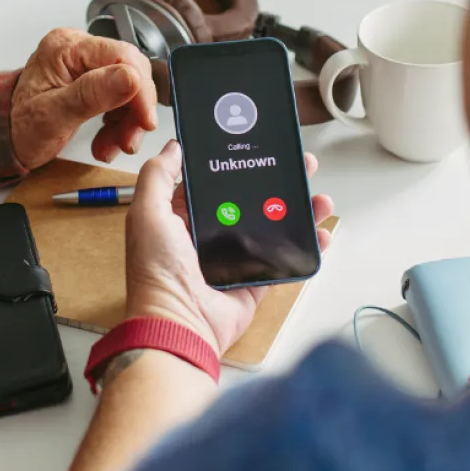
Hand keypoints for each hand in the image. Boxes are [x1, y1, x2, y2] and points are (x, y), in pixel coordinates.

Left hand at [11, 29, 158, 167]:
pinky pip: (120, 97)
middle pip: (130, 71)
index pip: (122, 56)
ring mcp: (85, 63)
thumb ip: (92, 94)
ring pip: (130, 87)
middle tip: (128, 140)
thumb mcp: (53, 116)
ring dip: (128, 121)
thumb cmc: (19, 126)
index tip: (144, 121)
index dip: (140, 90)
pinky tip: (108, 141)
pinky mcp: (91, 78)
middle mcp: (78, 48)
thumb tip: (130, 78)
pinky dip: (120, 122)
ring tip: (113, 146)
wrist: (4, 136)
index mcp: (66, 47)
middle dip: (135, 109)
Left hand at [123, 141, 335, 354]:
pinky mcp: (253, 281)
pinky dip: (305, 246)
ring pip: (272, 226)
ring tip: (319, 196)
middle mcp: (207, 236)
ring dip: (297, 209)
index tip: (258, 144)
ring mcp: (233, 259)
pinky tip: (322, 232)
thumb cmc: (158, 273)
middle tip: (301, 164)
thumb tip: (174, 146)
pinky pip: (284, 259)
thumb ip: (158, 176)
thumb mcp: (147, 214)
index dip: (235, 161)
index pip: (212, 181)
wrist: (179, 326)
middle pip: (249, 199)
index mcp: (180, 218)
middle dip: (276, 180)